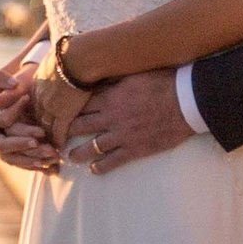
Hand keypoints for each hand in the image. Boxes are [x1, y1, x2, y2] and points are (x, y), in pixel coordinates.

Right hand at [0, 55, 59, 171]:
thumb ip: (0, 77)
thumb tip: (13, 84)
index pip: (2, 120)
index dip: (16, 111)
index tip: (31, 101)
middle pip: (3, 146)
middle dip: (23, 145)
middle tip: (43, 144)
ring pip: (13, 159)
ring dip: (33, 160)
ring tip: (53, 158)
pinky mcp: (5, 155)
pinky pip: (20, 164)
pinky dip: (35, 167)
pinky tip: (52, 169)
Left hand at [62, 65, 193, 174]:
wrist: (186, 102)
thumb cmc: (164, 82)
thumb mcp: (135, 73)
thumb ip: (115, 78)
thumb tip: (100, 73)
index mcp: (110, 97)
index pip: (79, 104)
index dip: (66, 108)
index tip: (56, 112)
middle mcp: (111, 118)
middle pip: (80, 126)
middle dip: (66, 131)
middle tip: (55, 136)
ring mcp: (122, 135)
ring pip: (92, 147)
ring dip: (78, 153)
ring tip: (68, 157)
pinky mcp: (136, 149)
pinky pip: (113, 161)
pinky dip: (101, 167)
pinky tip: (93, 170)